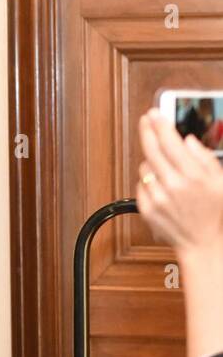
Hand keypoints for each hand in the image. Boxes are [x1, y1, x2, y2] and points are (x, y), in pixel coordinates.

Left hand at [137, 109, 222, 260]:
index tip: (154, 113)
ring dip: (153, 163)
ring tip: (167, 171)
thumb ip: (205, 158)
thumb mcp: (220, 183)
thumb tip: (188, 140)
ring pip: (144, 166)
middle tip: (146, 120)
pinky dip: (149, 183)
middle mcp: (173, 185)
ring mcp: (158, 197)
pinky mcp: (147, 208)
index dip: (160, 125)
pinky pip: (141, 185)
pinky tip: (163, 188)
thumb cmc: (214, 212)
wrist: (203, 243)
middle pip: (151, 149)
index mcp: (194, 176)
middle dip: (147, 131)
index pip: (170, 142)